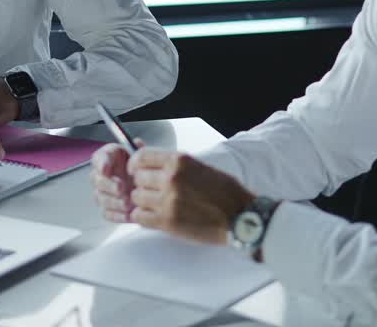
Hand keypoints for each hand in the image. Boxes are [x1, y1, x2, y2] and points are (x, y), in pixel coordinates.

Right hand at [91, 140, 145, 221]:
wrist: (153, 186)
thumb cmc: (145, 170)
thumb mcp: (147, 158)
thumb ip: (141, 152)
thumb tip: (138, 144)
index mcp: (111, 158)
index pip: (99, 158)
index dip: (101, 163)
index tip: (107, 169)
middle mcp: (104, 175)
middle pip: (97, 179)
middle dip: (109, 185)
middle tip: (121, 188)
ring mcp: (104, 192)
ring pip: (101, 198)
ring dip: (114, 202)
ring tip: (128, 204)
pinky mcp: (108, 208)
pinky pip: (107, 213)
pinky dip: (117, 215)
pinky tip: (128, 215)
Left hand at [124, 148, 254, 245]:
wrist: (241, 217)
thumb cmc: (225, 193)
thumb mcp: (200, 167)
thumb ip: (173, 163)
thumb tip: (146, 154)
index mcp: (180, 160)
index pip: (142, 156)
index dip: (135, 164)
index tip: (135, 170)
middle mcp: (172, 178)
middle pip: (138, 178)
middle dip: (142, 185)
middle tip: (153, 191)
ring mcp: (168, 200)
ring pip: (136, 198)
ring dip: (143, 202)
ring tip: (156, 205)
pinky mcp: (167, 222)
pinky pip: (139, 217)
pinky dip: (143, 217)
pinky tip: (154, 217)